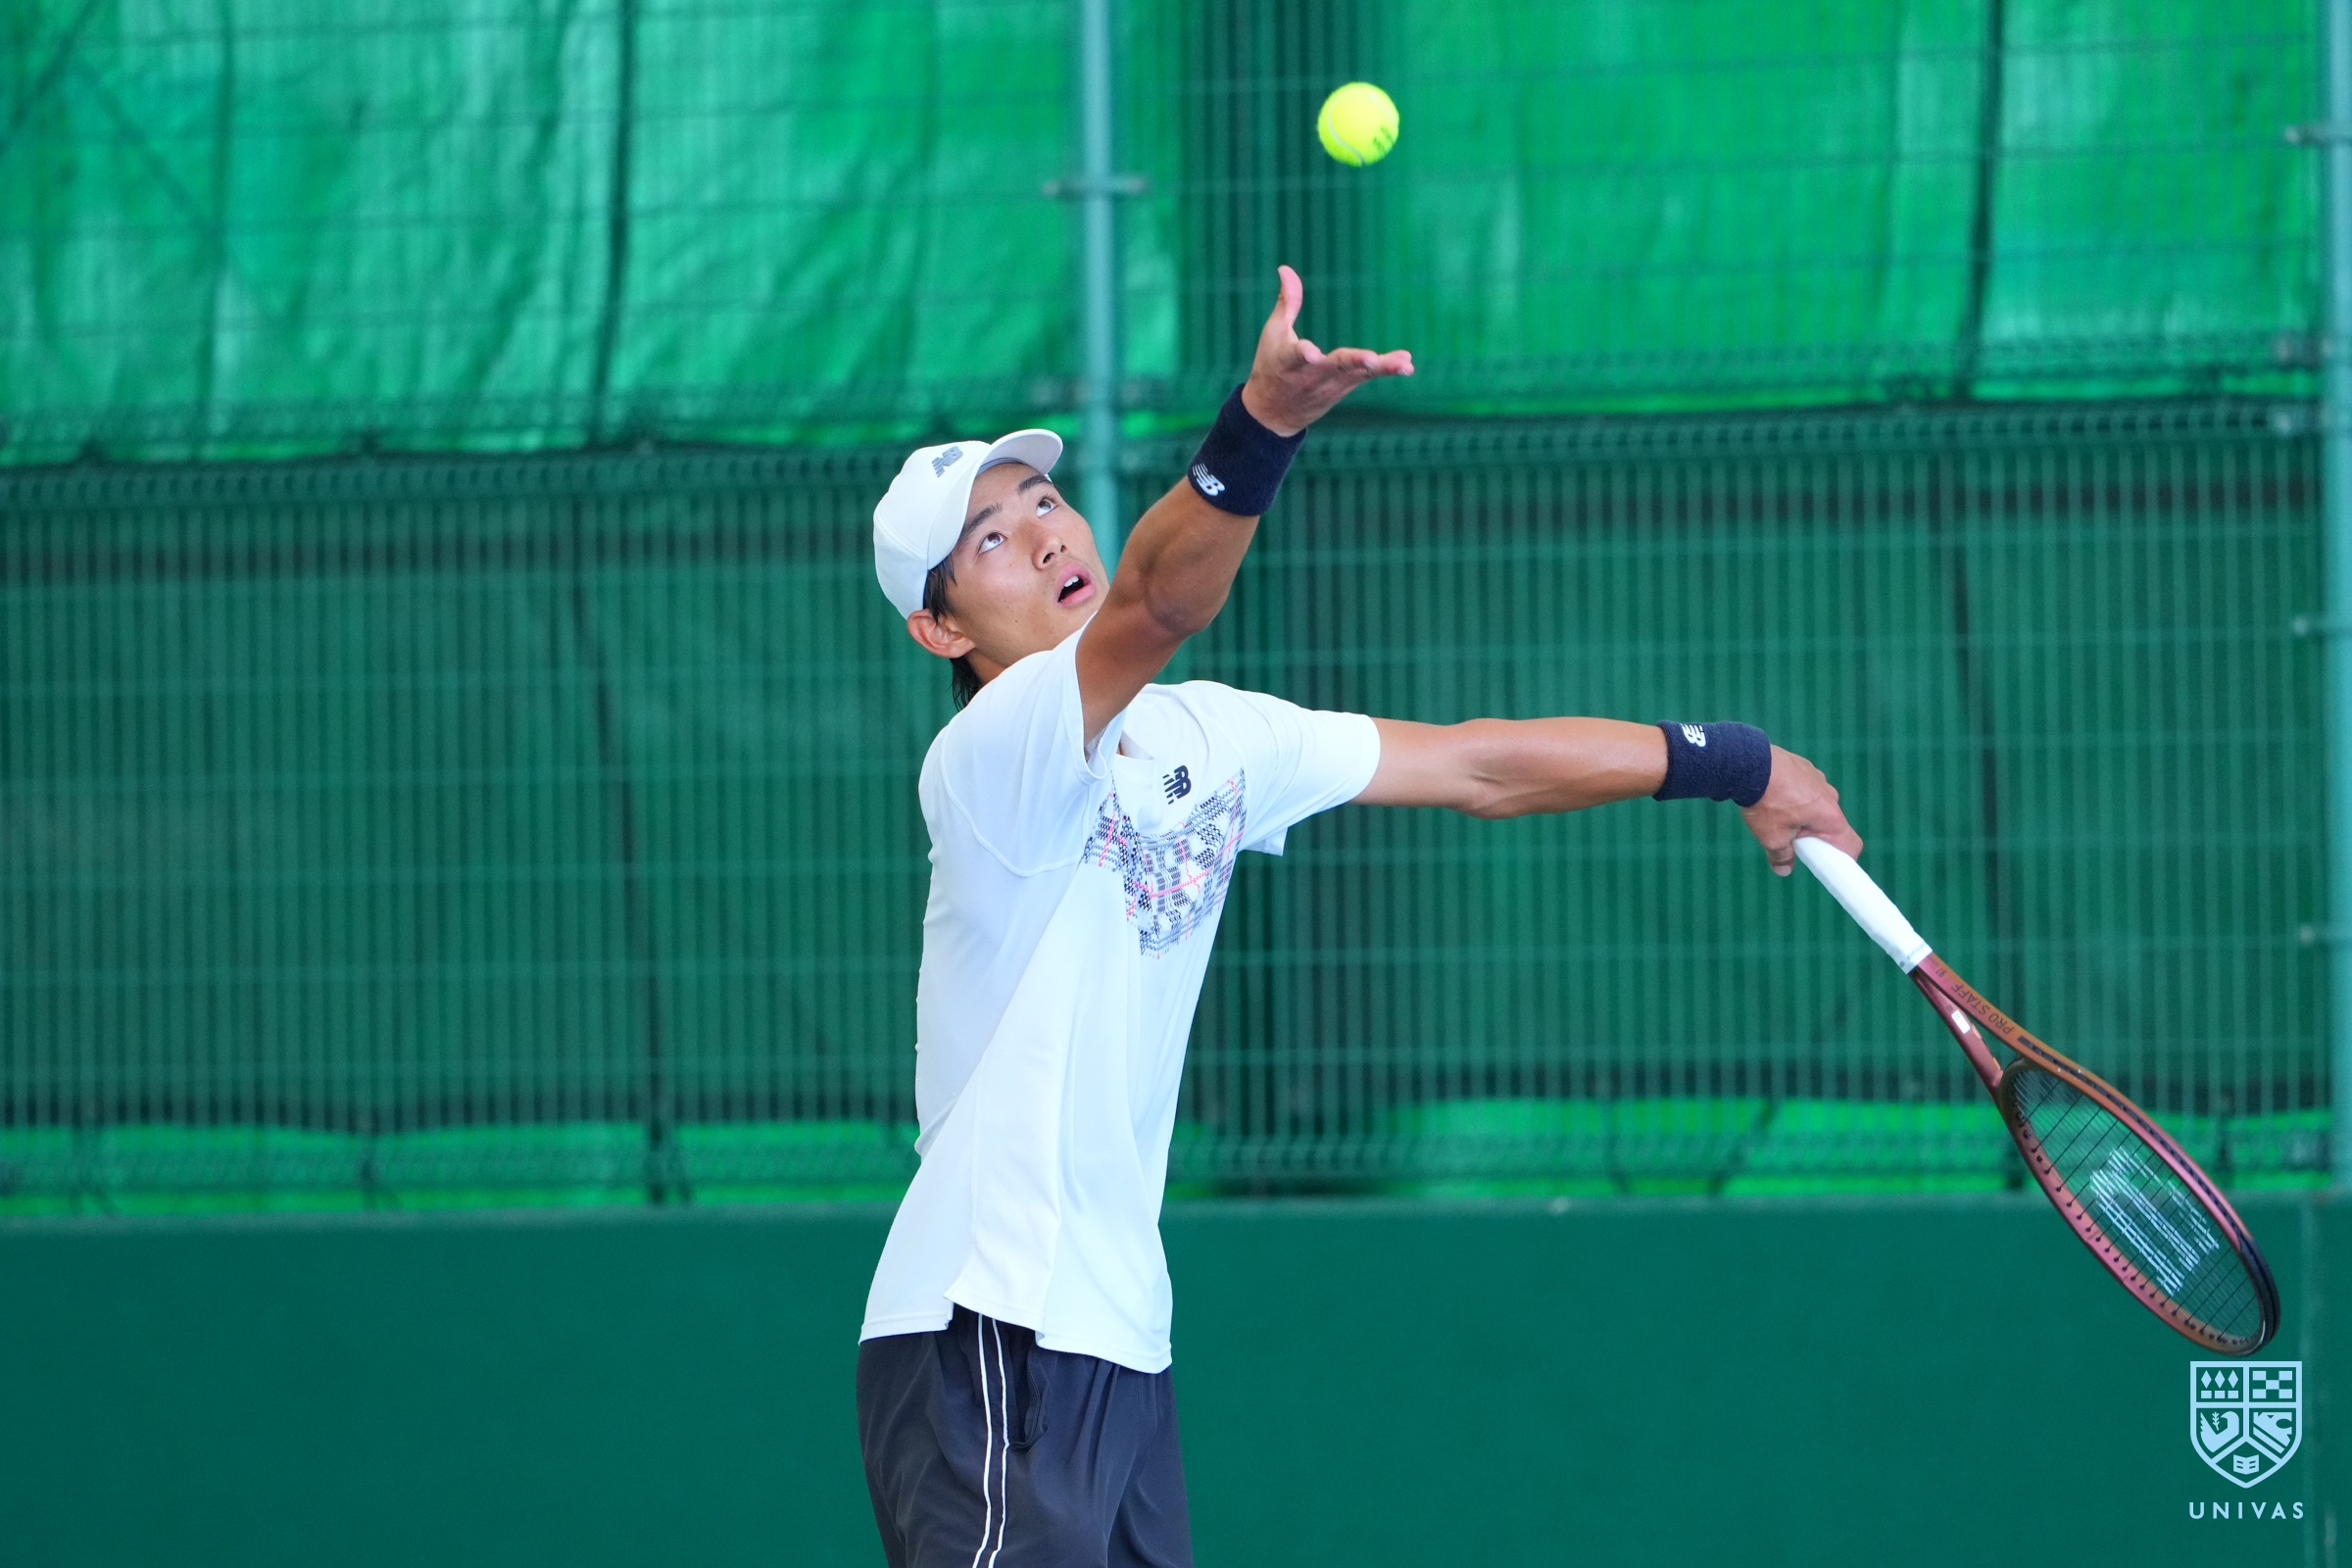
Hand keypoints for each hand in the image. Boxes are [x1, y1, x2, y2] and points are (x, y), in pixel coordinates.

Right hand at [1237, 265, 1412, 435]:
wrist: (1272, 413)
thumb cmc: (1270, 366)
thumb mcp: (1273, 334)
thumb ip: (1286, 302)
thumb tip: (1286, 268)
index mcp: (1287, 361)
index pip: (1295, 356)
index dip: (1303, 354)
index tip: (1311, 354)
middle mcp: (1311, 375)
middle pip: (1335, 367)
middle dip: (1353, 363)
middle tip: (1370, 359)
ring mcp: (1330, 384)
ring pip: (1358, 375)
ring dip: (1382, 368)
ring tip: (1404, 363)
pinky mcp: (1344, 387)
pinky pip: (1367, 377)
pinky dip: (1387, 370)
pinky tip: (1407, 364)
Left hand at [1740, 745, 1862, 876]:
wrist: (1750, 765)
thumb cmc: (1766, 803)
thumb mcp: (1772, 838)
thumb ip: (1781, 856)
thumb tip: (1783, 869)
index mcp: (1830, 816)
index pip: (1851, 845)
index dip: (1842, 859)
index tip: (1826, 864)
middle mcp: (1830, 797)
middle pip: (1831, 825)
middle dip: (1814, 836)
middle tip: (1791, 840)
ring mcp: (1819, 780)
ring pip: (1817, 806)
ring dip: (1803, 815)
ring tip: (1776, 815)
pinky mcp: (1806, 769)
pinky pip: (1806, 790)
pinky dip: (1794, 797)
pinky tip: (1774, 797)